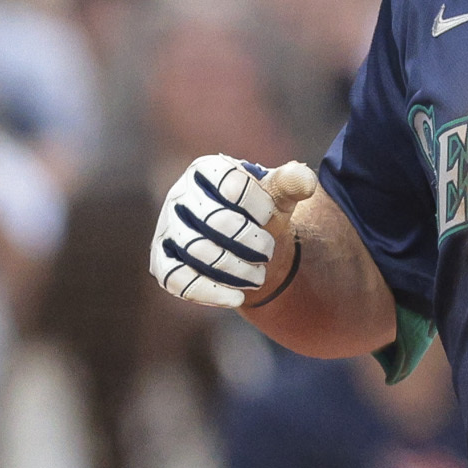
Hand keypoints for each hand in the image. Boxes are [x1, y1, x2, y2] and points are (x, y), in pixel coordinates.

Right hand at [151, 152, 312, 308]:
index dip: (259, 205)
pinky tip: (237, 297)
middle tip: (268, 251)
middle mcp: (180, 195)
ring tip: (258, 277)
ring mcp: (167, 229)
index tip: (273, 216)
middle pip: (216, 221)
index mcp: (206, 170)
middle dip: (250, 241)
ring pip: (198, 251)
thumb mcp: (277, 195)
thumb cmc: (257, 212)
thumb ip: (292, 182)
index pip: (232, 184)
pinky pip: (177, 279)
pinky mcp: (161, 261)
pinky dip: (209, 292)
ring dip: (236, 269)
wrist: (241, 240)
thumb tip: (306, 181)